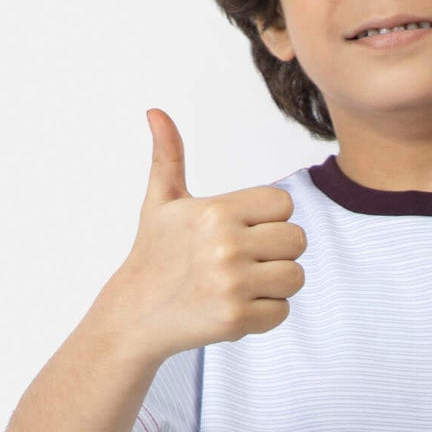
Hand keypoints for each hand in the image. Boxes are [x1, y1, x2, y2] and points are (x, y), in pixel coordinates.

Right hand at [107, 108, 308, 361]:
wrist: (134, 315)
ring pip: (295, 276)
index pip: (282, 204)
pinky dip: (266, 313)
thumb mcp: (160, 202)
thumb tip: (156, 112)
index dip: (270, 218)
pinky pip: (282, 311)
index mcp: (215, 212)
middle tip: (246, 260)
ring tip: (244, 283)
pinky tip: (237, 306)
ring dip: (276, 282)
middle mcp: (226, 246)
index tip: (245, 230)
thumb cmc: (153, 255)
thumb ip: (168, 156)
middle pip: (297, 240)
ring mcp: (232, 285)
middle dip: (277, 251)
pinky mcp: (237, 319)